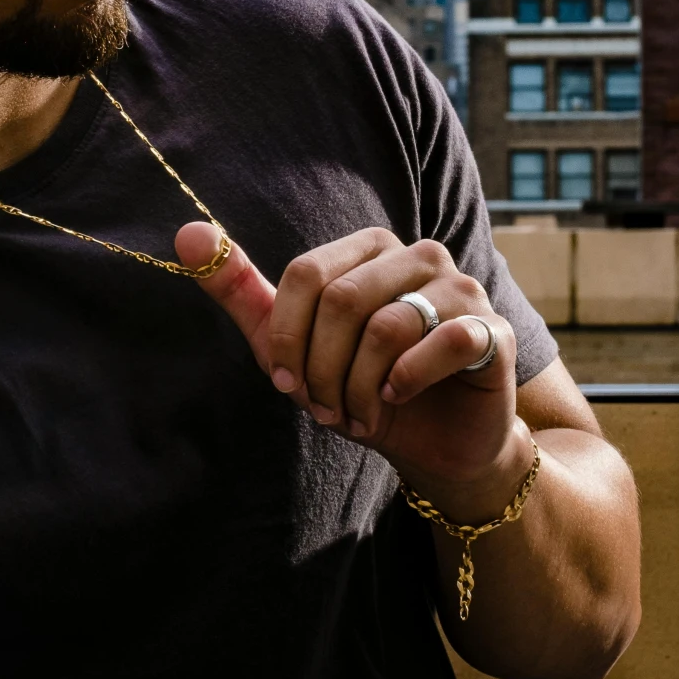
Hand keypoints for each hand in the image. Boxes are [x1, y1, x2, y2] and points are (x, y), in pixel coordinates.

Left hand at [179, 223, 527, 510]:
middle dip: (322, 370)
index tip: (288, 383)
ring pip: (385, 328)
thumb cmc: (365, 388)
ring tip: (363, 413)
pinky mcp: (491, 329)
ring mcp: (462, 287)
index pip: (304, 274)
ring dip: (360, 388)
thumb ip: (243, 292)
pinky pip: (440, 344)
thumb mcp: (294, 346)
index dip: (287, 339)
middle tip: (328, 409)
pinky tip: (399, 400)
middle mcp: (419, 254)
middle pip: (341, 301)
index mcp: (370, 247)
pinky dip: (405, 384)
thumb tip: (186, 233)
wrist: (438, 446)